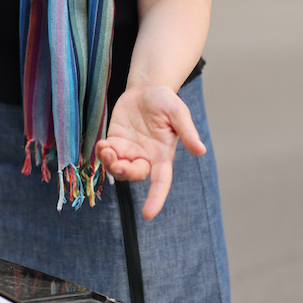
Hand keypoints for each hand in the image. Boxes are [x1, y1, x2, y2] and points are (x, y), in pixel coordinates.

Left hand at [95, 84, 205, 219]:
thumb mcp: (179, 113)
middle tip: (114, 157)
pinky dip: (102, 154)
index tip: (147, 214)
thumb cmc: (166, 101)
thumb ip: (188, 132)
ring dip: (109, 164)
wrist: (147, 88)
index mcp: (163, 156)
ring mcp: (129, 151)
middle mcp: (145, 157)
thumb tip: (201, 151)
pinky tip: (102, 145)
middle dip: (123, 171)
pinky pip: (107, 155)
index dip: (155, 199)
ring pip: (117, 169)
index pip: (161, 183)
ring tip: (106, 148)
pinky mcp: (115, 141)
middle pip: (133, 175)